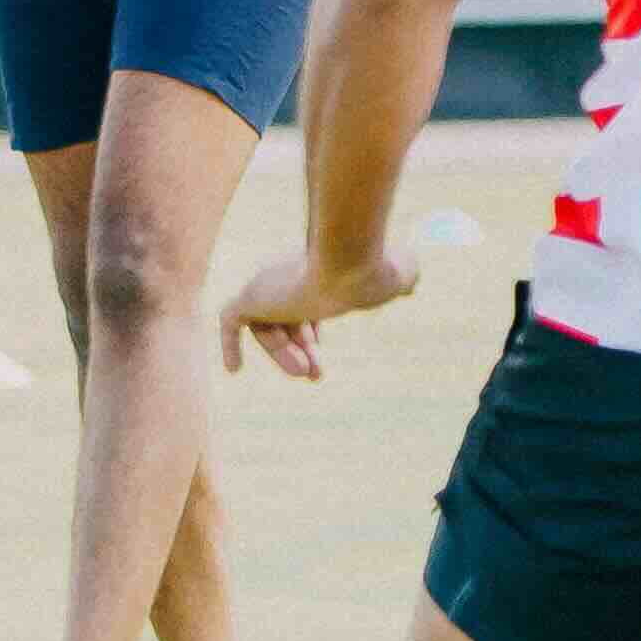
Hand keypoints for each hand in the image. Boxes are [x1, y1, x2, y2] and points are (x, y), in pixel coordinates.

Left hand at [220, 240, 417, 381]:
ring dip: (282, 355)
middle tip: (312, 376)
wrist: (347, 264)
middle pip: (285, 315)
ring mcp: (267, 285)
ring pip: (266, 326)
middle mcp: (287, 272)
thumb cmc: (374, 270)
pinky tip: (233, 371)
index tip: (317, 356)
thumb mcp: (398, 273)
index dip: (309, 329)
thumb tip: (410, 284)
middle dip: (299, 347)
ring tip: (303, 375)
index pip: (304, 297)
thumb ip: (402, 277)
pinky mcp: (249, 297)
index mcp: (315, 265)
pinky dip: (229, 344)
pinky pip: (230, 322)